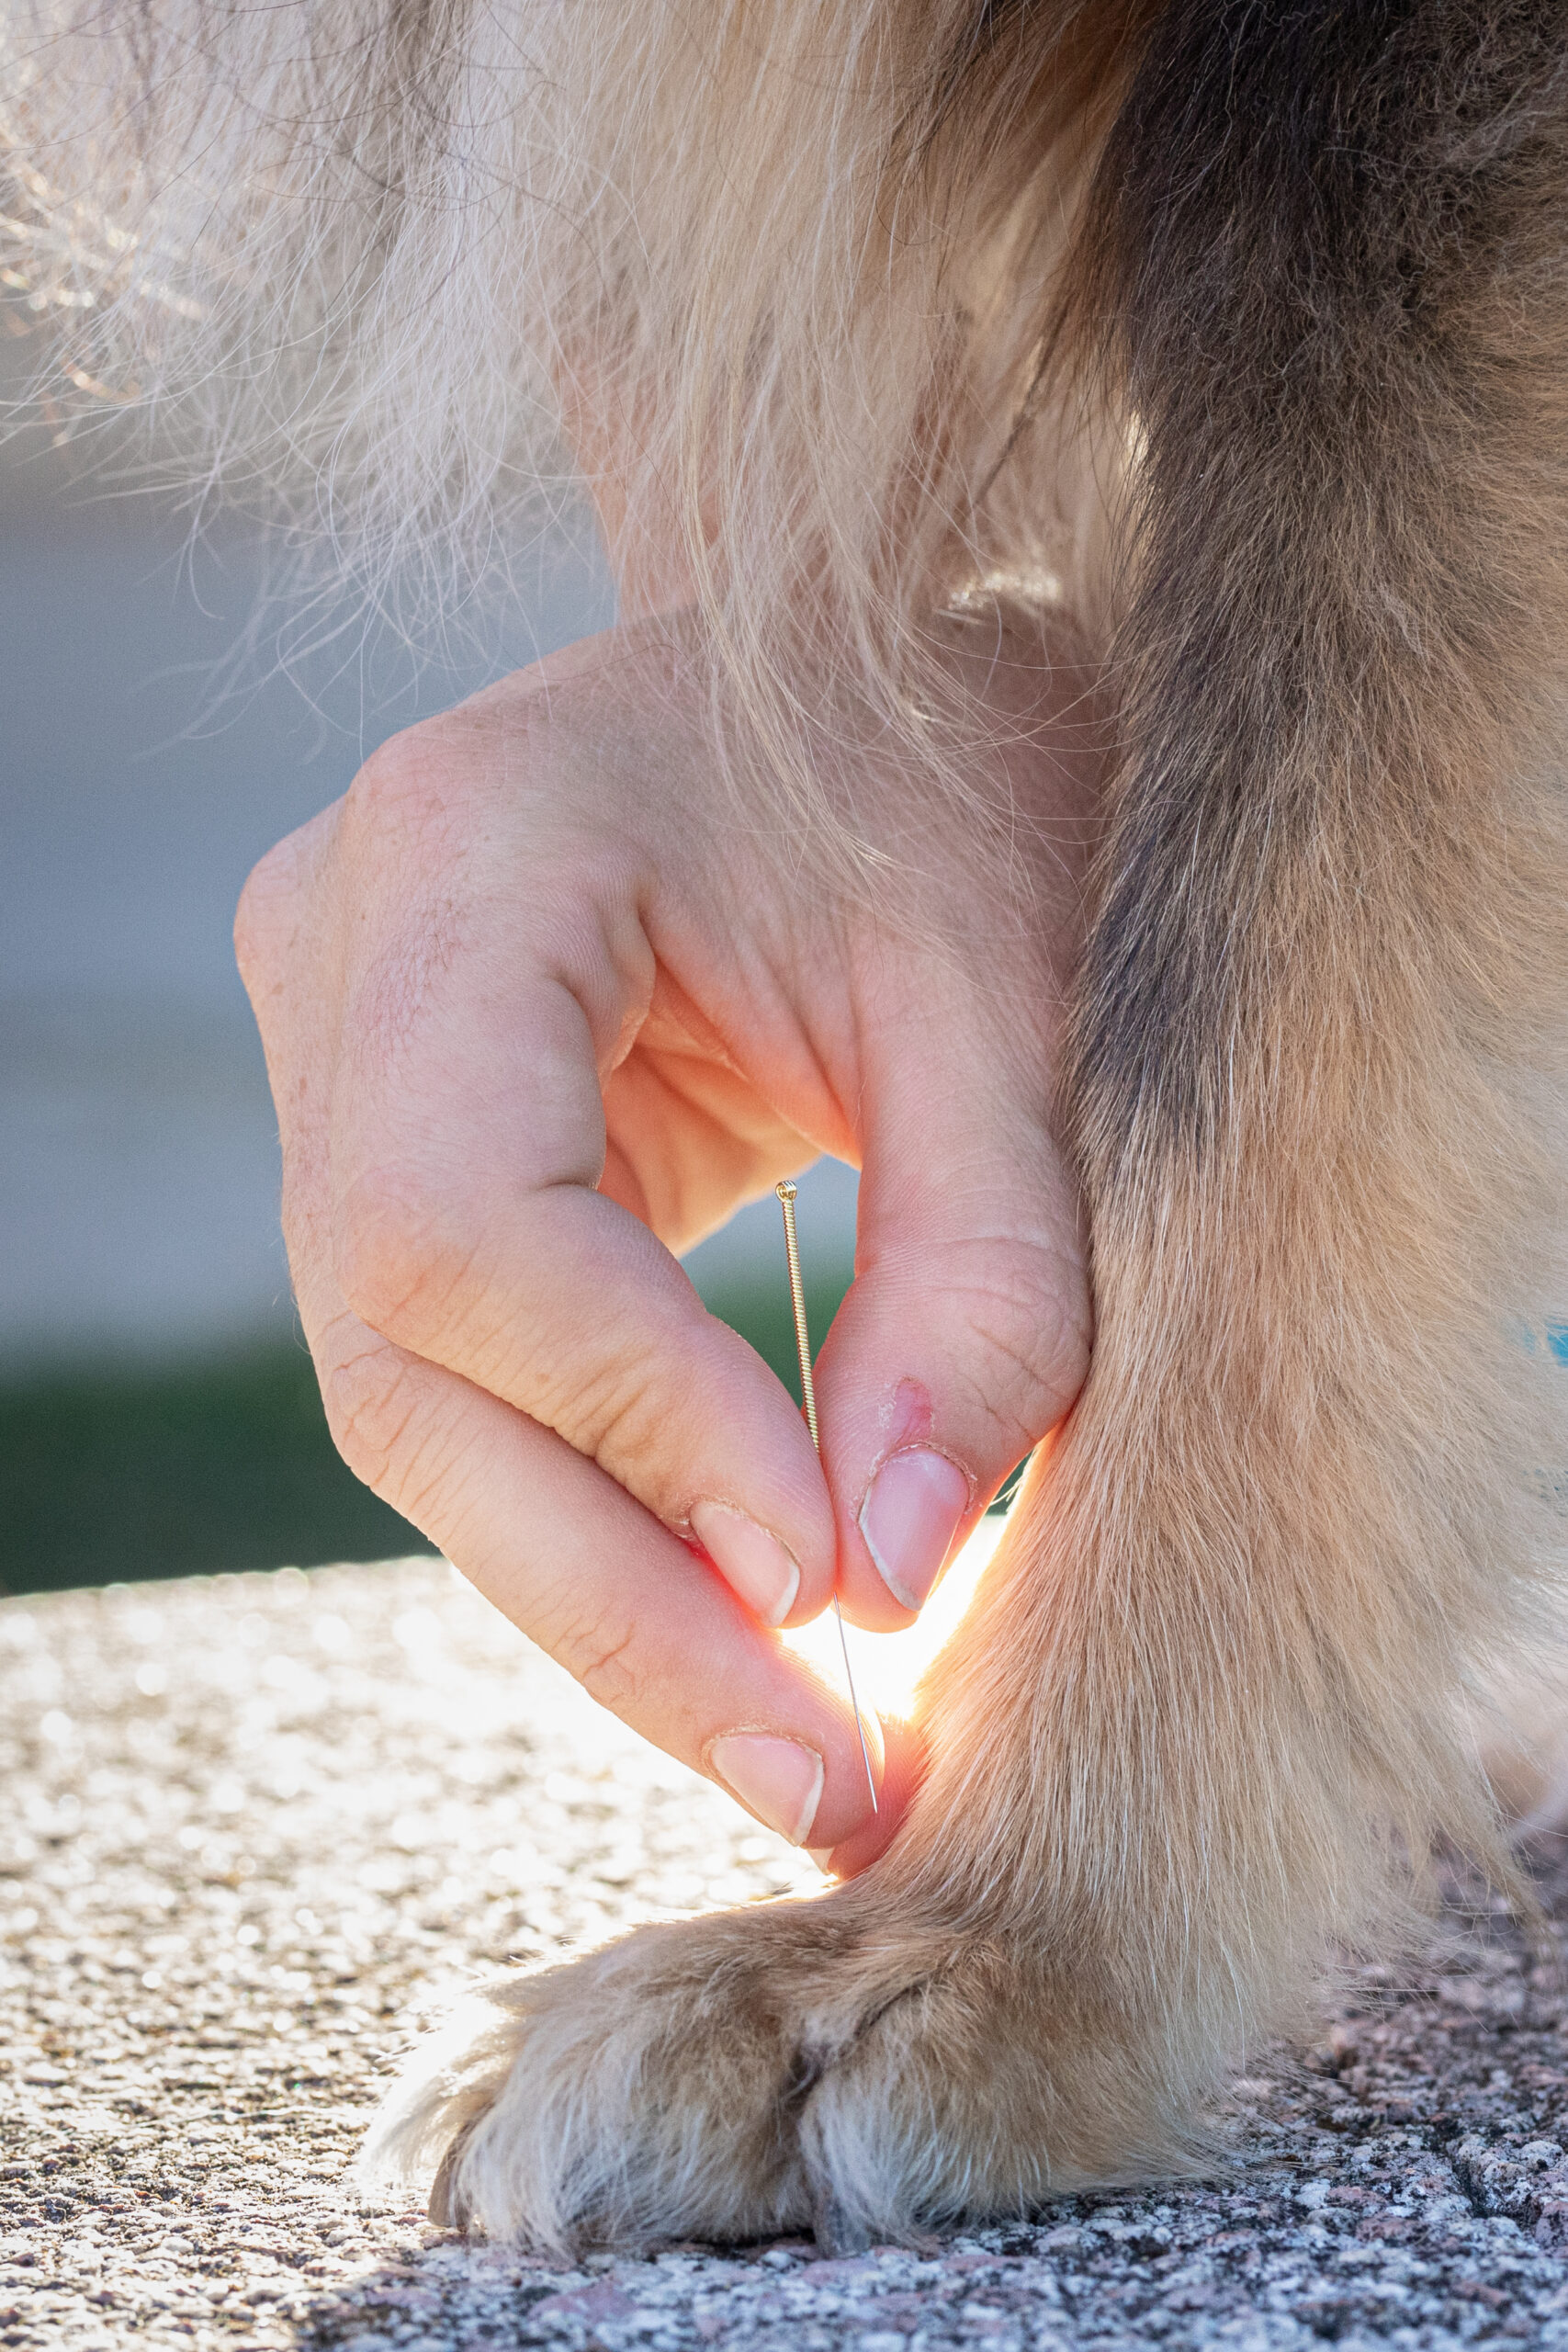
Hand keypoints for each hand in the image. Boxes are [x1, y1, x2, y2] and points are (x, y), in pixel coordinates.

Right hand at [235, 611, 1099, 1870]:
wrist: (883, 669)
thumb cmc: (964, 777)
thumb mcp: (1016, 1002)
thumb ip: (977, 1277)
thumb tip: (882, 1576)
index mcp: (465, 852)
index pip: (461, 1215)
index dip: (632, 1422)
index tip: (824, 1589)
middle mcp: (340, 948)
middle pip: (407, 1355)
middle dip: (617, 1591)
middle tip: (815, 1779)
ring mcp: (339, 1042)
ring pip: (418, 1398)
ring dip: (610, 1590)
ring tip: (798, 1747)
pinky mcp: (398, 1128)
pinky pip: (467, 1367)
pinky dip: (604, 1505)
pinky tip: (739, 1625)